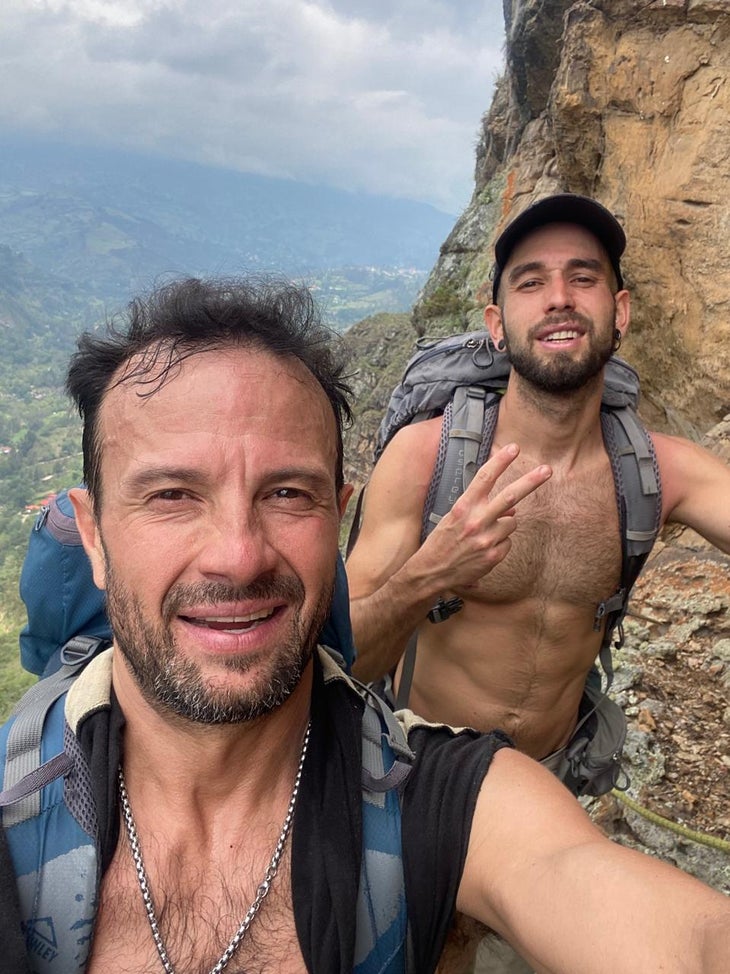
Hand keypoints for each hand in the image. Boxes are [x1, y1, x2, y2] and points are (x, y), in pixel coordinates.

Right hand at [419, 443, 550, 588]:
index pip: (484, 478)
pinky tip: (483, 550)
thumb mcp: (455, 518)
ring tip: (483, 535)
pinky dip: (500, 544)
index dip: (500, 461)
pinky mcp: (493, 555)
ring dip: (503, 526)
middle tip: (547, 470)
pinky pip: (507, 542)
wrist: (431, 571)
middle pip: (509, 496)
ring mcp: (486, 539)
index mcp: (463, 507)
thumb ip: (480, 509)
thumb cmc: (441, 541)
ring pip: (511, 523)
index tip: (513, 448)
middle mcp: (476, 520)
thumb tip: (512, 511)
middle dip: (530, 481)